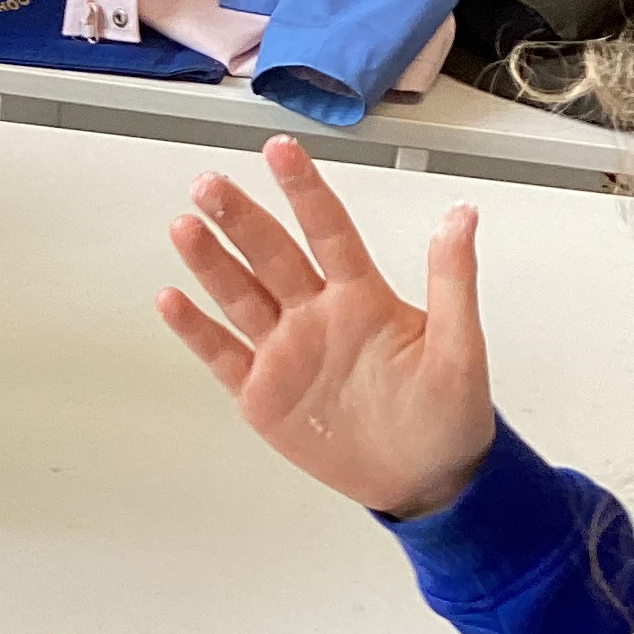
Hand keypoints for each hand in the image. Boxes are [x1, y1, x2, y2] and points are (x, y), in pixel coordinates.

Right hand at [162, 134, 494, 518]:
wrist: (426, 481)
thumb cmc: (449, 415)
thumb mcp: (461, 349)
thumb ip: (452, 282)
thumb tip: (462, 215)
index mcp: (362, 297)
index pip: (327, 230)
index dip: (303, 190)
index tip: (279, 151)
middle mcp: (316, 315)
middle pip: (270, 255)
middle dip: (239, 219)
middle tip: (210, 184)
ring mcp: (285, 352)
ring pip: (239, 296)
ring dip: (210, 262)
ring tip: (185, 227)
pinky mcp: (263, 394)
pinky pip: (222, 354)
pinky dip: (195, 329)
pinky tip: (171, 299)